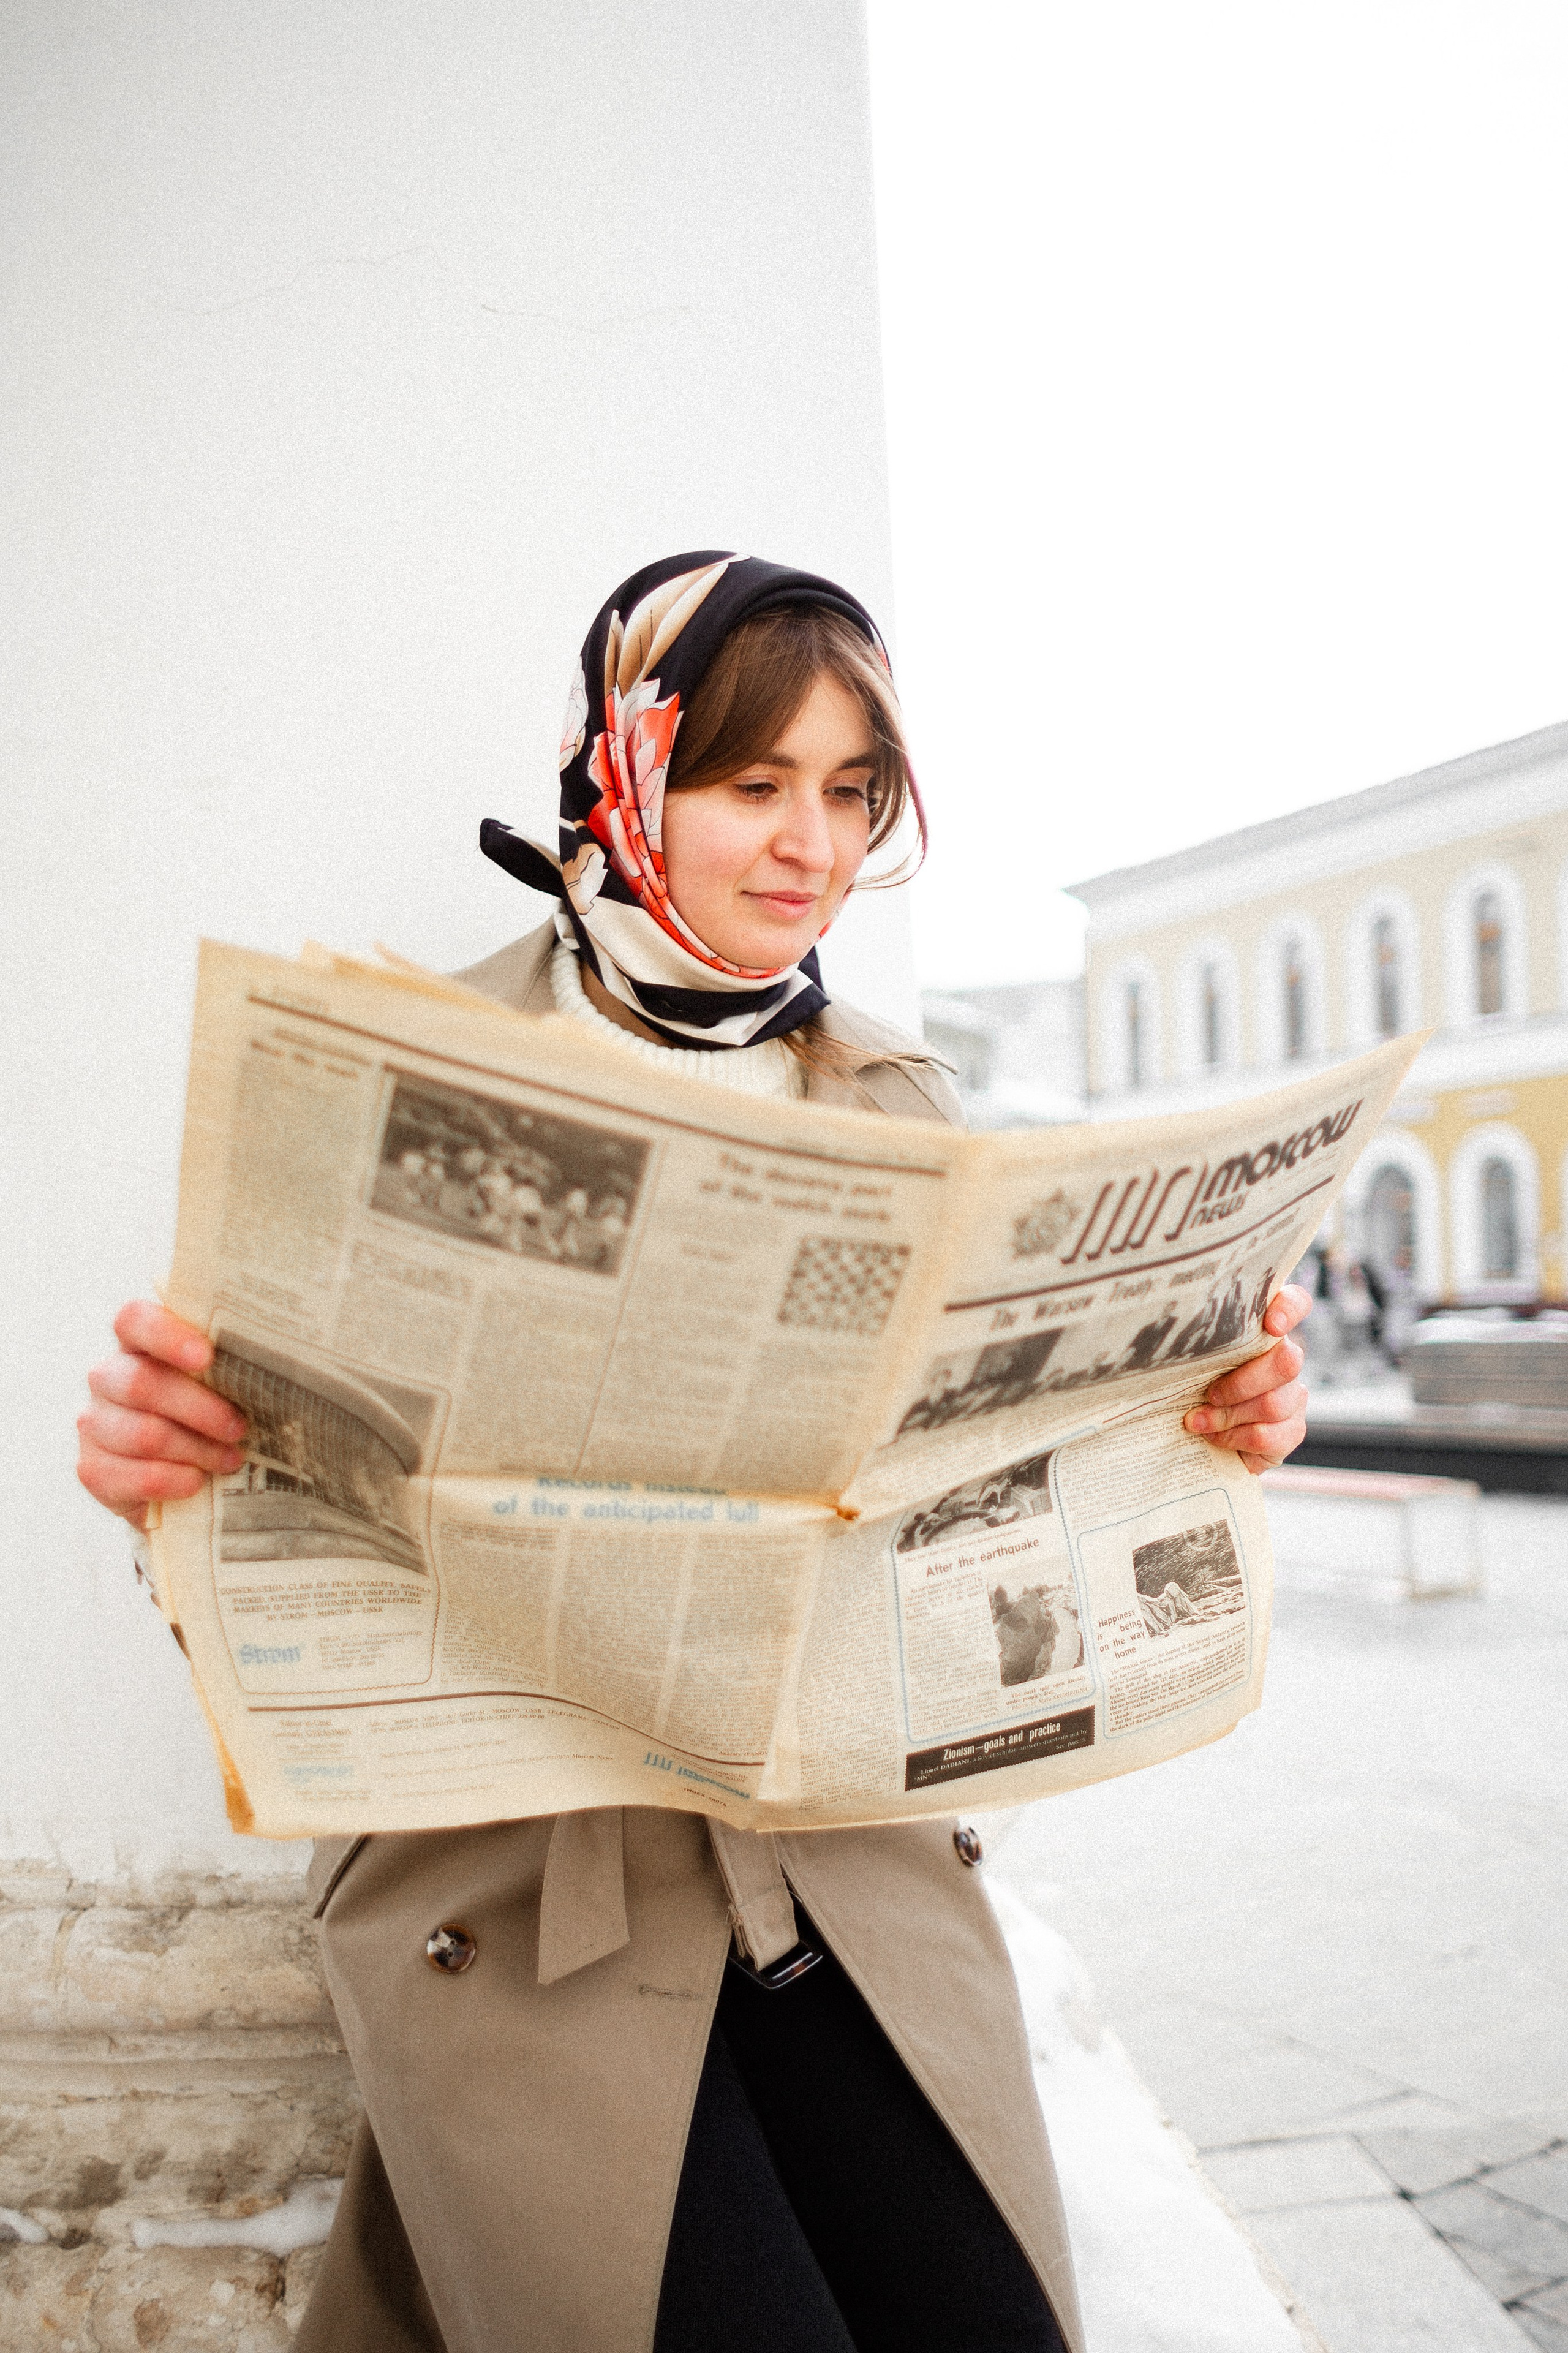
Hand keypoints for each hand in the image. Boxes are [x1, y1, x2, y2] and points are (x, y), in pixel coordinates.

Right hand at [77, 1302, 246, 1530]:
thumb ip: (232, 1366)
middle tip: (240, 1428)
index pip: (134, 1320)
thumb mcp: (223, 1387)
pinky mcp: (93, 1469)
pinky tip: (198, 1481)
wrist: (185, 1485)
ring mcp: (94, 1423)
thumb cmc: (212, 1420)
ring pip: (144, 1434)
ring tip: (231, 1459)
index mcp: (138, 1344)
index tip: (207, 1358)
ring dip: (197, 1450)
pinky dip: (175, 1480)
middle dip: (200, 1409)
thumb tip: (280, 1360)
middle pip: (142, 1383)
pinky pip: (136, 1476)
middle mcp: (107, 1377)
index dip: (167, 1336)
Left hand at [1182, 1283, 1309, 1475]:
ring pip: (1273, 1404)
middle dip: (1241, 1383)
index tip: (1272, 1325)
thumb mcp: (1191, 1363)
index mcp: (1262, 1332)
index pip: (1295, 1303)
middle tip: (1209, 1394)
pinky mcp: (1292, 1430)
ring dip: (1228, 1416)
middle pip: (1287, 1362)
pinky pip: (1270, 1436)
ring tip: (1197, 1421)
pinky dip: (1235, 1438)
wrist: (1202, 1440)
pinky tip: (1215, 1437)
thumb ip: (1195, 1348)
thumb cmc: (1192, 1389)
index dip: (1289, 1310)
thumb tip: (1164, 1342)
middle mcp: (1285, 1359)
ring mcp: (1293, 1395)